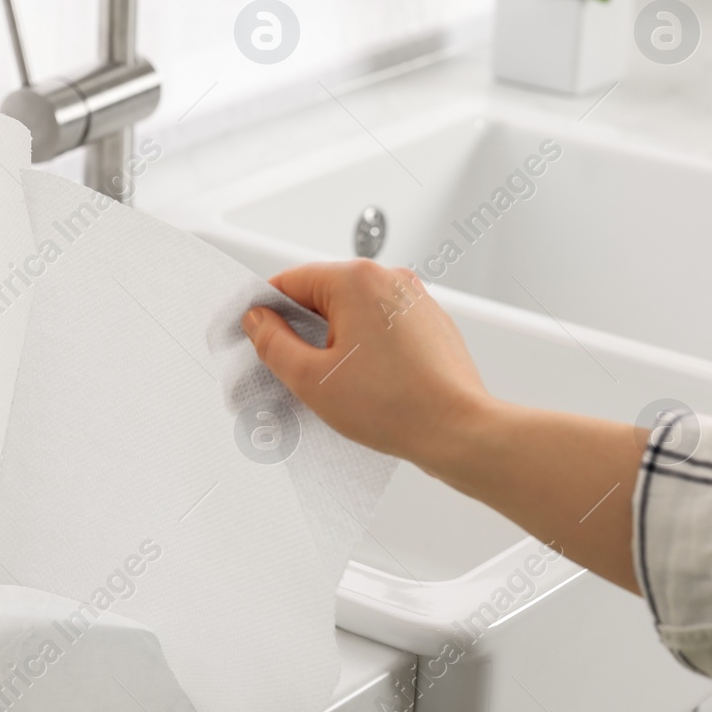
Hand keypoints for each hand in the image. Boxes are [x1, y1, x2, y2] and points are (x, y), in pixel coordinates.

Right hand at [243, 259, 641, 591]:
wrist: (460, 432)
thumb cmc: (397, 407)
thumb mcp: (310, 379)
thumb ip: (273, 343)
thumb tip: (259, 321)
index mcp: (356, 280)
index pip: (289, 282)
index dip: (263, 313)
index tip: (252, 335)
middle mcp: (389, 280)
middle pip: (322, 296)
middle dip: (300, 332)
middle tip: (290, 372)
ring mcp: (414, 300)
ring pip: (353, 313)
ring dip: (333, 342)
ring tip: (333, 385)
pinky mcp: (430, 324)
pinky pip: (381, 327)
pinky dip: (364, 349)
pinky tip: (363, 386)